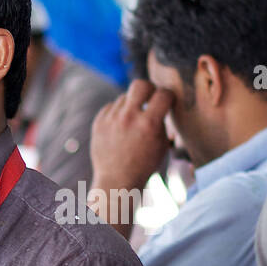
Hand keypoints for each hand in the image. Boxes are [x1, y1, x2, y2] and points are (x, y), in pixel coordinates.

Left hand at [89, 78, 173, 193]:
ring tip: (133, 121)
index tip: (167, 103)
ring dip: (132, 104)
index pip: (163, 94)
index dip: (168, 97)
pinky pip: (111, 106)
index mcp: (148, 124)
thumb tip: (164, 100)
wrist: (117, 181)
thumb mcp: (162, 143)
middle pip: (139, 84)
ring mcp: (110, 120)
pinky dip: (118, 112)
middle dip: (148, 89)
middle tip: (149, 100)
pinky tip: (121, 126)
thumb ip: (162, 120)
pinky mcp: (98, 123)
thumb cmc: (145, 163)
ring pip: (124, 96)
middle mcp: (128, 118)